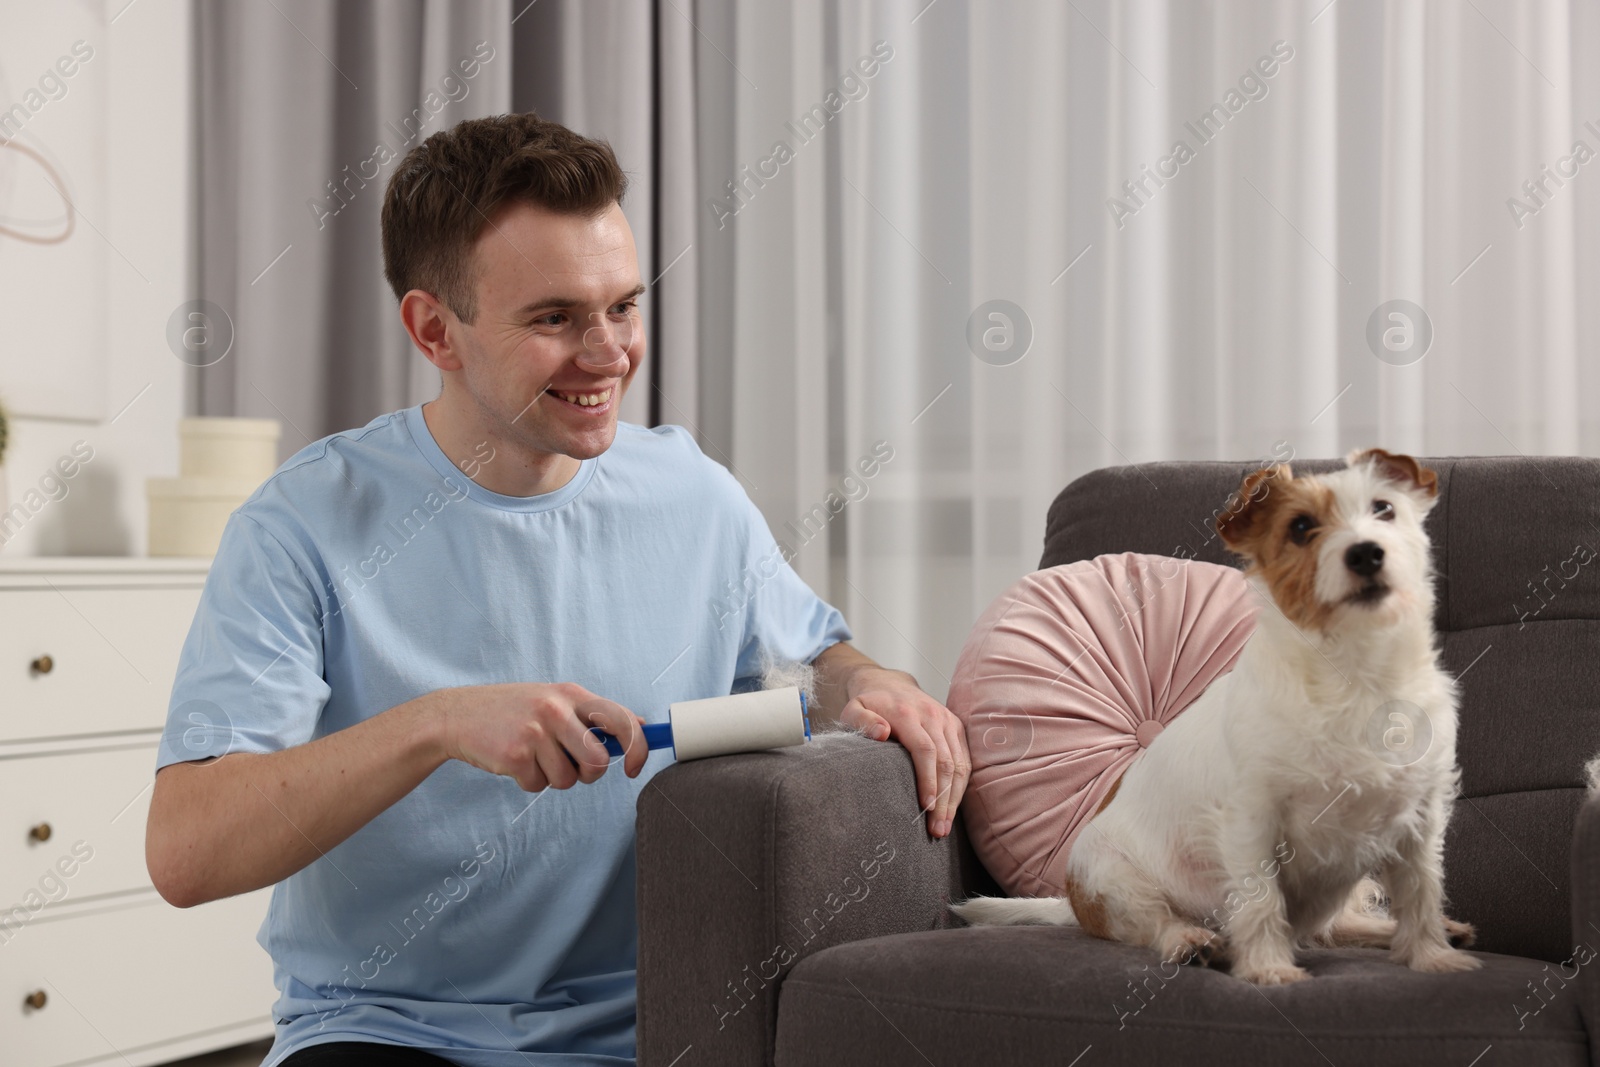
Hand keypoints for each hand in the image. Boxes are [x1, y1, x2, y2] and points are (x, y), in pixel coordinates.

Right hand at [430, 683, 647, 790]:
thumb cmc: (514, 711)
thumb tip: (639, 725)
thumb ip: (593, 714)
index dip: (638, 749)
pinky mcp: (515, 755)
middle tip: (571, 766)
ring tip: (534, 756)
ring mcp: (535, 732)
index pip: (621, 721)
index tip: (633, 768)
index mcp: (572, 694)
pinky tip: (514, 761)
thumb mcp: (555, 699)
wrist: (457, 715)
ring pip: (568, 779)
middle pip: (597, 762)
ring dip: (554, 777)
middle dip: (588, 774)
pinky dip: (529, 781)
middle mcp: (556, 709)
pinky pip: (539, 786)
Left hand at [838, 668, 970, 837]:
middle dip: (944, 798)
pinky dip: (961, 785)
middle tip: (937, 829)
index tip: (927, 806)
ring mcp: (948, 721)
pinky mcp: (956, 727)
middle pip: (946, 762)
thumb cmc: (869, 704)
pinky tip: (953, 806)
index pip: (925, 750)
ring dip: (955, 797)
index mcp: (908, 714)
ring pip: (960, 764)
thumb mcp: (854, 709)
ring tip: (944, 826)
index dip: (928, 780)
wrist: (890, 685)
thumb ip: (863, 721)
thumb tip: (881, 733)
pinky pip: (965, 759)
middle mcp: (933, 716)